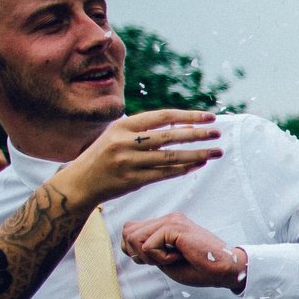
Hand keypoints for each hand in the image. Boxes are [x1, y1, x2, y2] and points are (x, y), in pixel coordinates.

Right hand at [55, 110, 221, 207]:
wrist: (80, 183)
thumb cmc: (104, 156)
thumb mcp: (117, 135)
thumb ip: (143, 130)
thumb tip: (182, 125)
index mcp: (123, 126)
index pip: (162, 117)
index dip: (188, 116)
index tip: (209, 117)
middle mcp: (125, 142)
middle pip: (170, 136)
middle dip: (197, 134)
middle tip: (218, 133)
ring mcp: (128, 162)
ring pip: (171, 157)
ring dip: (197, 154)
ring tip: (216, 152)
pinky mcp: (133, 180)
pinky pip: (165, 173)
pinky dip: (184, 168)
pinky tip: (199, 164)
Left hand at [121, 213, 246, 289]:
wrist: (224, 270)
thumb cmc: (198, 268)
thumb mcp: (164, 259)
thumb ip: (147, 250)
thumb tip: (127, 246)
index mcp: (165, 224)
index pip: (130, 230)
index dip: (133, 249)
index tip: (156, 260)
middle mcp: (167, 218)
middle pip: (127, 231)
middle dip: (137, 253)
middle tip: (161, 260)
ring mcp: (171, 220)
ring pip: (134, 238)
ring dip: (149, 256)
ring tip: (171, 258)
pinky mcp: (175, 227)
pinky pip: (148, 246)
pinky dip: (160, 258)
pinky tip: (179, 256)